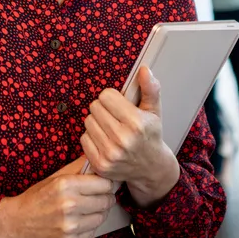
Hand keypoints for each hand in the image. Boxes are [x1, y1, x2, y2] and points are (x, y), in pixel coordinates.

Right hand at [0, 157, 114, 237]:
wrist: (15, 224)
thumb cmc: (37, 198)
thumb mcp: (55, 178)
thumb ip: (79, 167)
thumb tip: (100, 161)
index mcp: (66, 185)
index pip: (105, 184)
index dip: (105, 185)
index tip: (101, 187)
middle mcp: (69, 205)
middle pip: (106, 201)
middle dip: (103, 199)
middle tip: (94, 199)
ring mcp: (70, 227)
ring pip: (101, 217)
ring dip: (96, 214)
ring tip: (83, 211)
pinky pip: (92, 233)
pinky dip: (88, 228)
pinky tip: (76, 224)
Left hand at [82, 66, 179, 206]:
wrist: (151, 168)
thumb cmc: (151, 135)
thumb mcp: (154, 111)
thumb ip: (150, 88)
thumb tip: (143, 69)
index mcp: (136, 123)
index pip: (106, 96)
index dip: (112, 98)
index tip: (120, 105)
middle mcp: (123, 139)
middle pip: (95, 107)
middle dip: (104, 109)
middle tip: (115, 117)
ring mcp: (110, 154)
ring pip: (88, 122)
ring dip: (97, 122)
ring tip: (110, 128)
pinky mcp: (100, 164)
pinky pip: (84, 139)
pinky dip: (92, 137)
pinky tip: (105, 140)